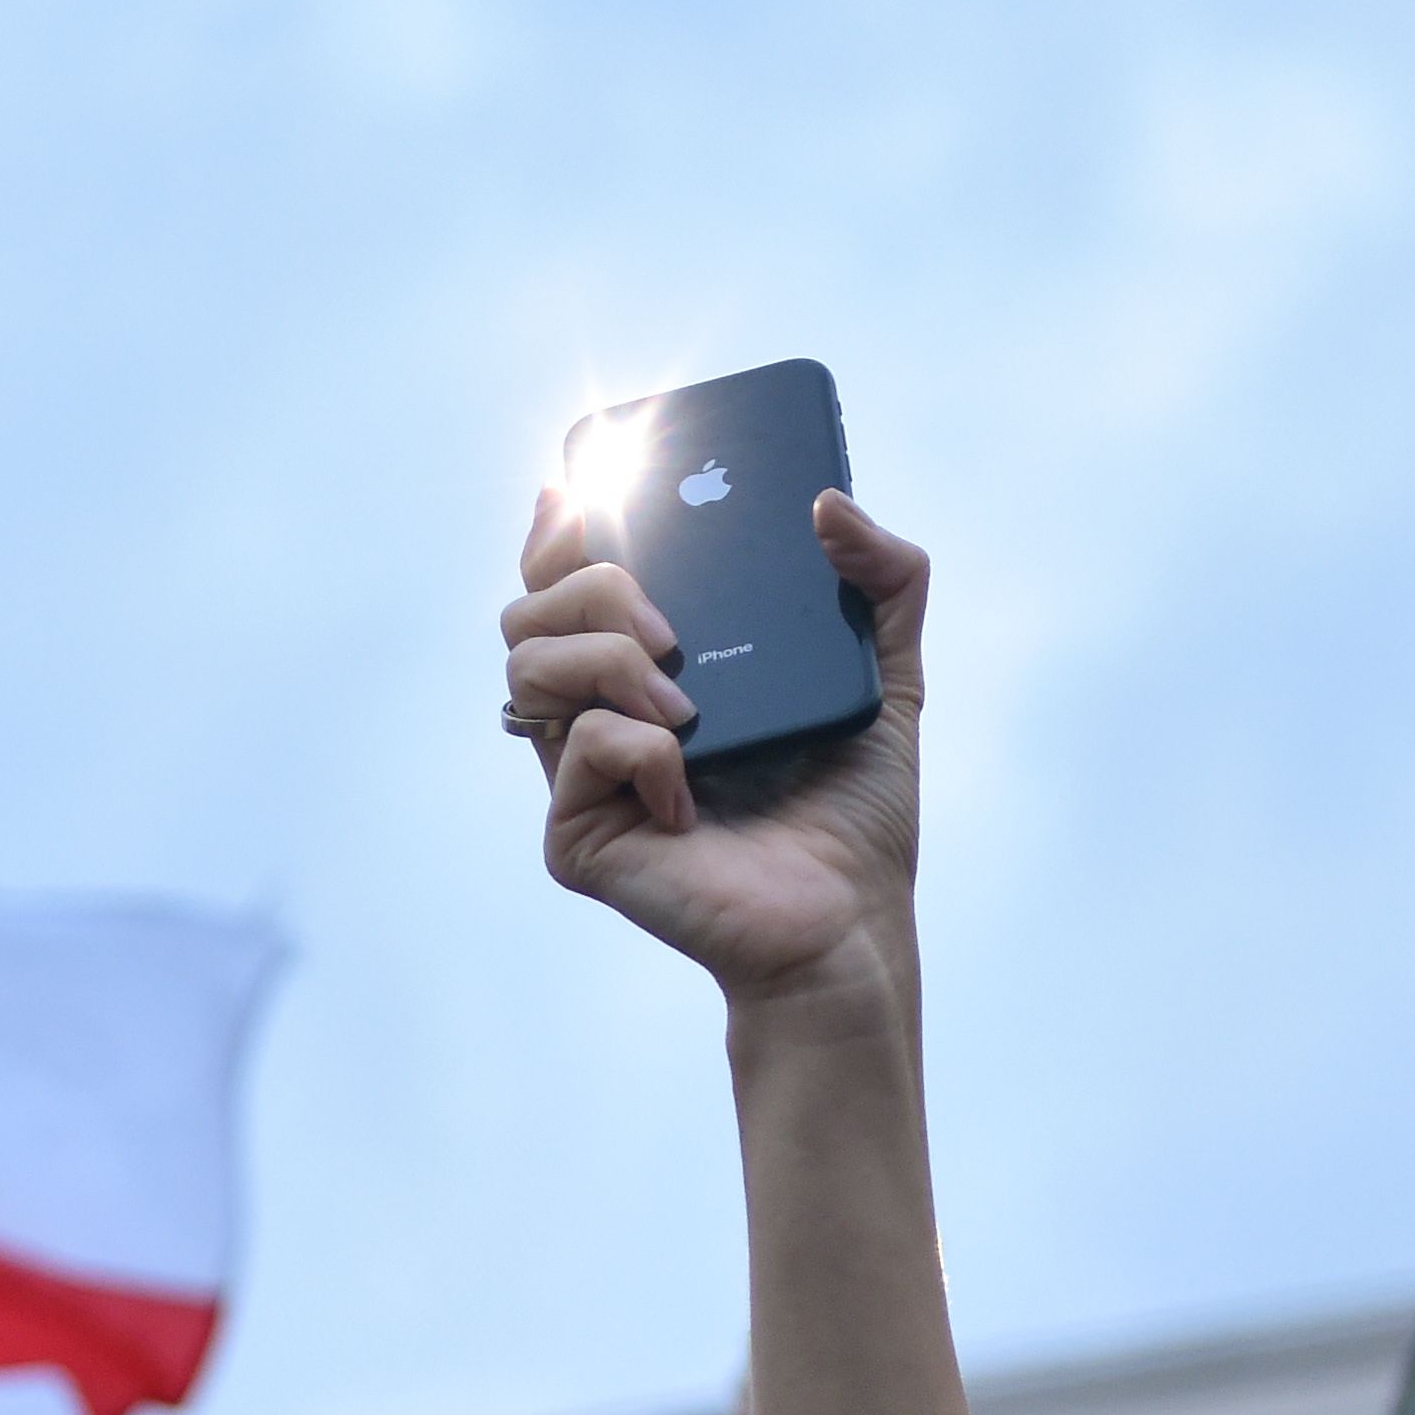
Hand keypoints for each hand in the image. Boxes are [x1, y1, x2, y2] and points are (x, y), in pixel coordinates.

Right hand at [504, 486, 928, 1006]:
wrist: (848, 921)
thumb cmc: (854, 815)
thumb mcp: (886, 675)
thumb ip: (886, 580)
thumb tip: (829, 501)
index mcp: (649, 673)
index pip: (568, 585)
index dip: (555, 533)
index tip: (577, 493)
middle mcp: (602, 718)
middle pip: (528, 610)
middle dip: (587, 584)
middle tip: (669, 625)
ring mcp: (581, 779)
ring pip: (529, 667)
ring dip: (608, 659)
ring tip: (686, 706)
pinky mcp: (577, 837)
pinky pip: (581, 750)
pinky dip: (641, 752)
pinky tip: (691, 794)